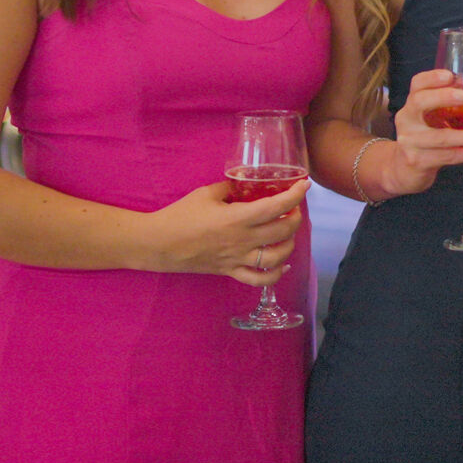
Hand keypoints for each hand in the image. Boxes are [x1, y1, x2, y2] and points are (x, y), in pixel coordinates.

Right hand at [143, 178, 307, 286]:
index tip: (304, 186)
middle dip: (295, 218)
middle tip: (294, 208)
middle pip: (282, 232)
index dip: (295, 195)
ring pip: (276, 258)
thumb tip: (243, 182)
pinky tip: (282, 265)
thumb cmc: (180, 216)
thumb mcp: (205, 194)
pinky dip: (275, 275)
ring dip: (289, 245)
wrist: (159, 244)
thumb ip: (229, 188)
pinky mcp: (230, 272)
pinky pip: (258, 279)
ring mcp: (238, 259)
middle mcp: (242, 241)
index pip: (276, 207)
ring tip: (288, 234)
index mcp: (237, 218)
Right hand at [378, 69, 462, 197]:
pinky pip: (446, 156)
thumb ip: (451, 111)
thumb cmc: (425, 139)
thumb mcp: (430, 121)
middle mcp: (407, 119)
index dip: (432, 77)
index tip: (450, 75)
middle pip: (420, 102)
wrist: (403, 170)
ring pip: (439, 137)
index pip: (417, 84)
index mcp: (411, 105)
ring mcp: (410, 141)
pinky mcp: (417, 160)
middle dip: (443, 97)